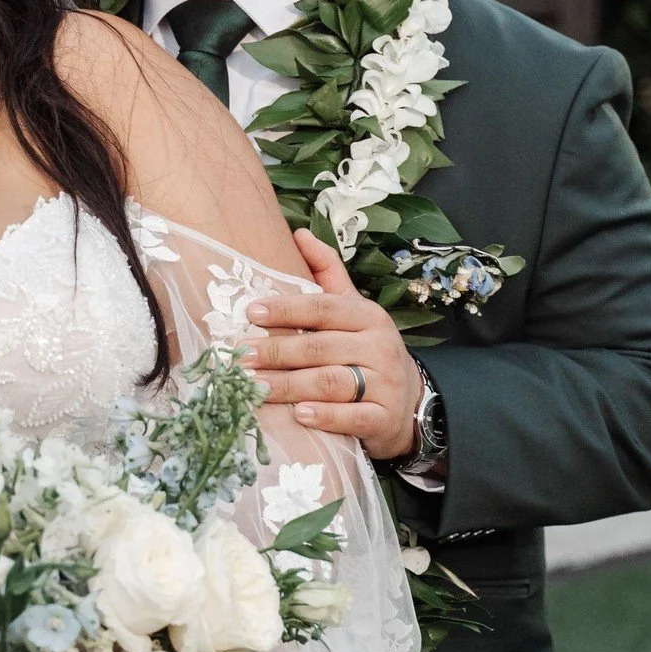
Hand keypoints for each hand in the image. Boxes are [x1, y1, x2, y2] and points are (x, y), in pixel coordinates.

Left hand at [243, 228, 421, 460]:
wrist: (410, 402)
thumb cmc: (367, 351)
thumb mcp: (353, 310)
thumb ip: (327, 273)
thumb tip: (299, 233)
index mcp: (367, 316)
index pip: (323, 308)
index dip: (287, 309)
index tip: (250, 312)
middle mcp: (378, 346)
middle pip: (320, 347)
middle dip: (277, 351)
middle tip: (240, 357)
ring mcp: (384, 383)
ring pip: (332, 382)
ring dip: (291, 385)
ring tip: (256, 387)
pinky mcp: (384, 418)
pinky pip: (353, 417)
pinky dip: (325, 416)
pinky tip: (299, 415)